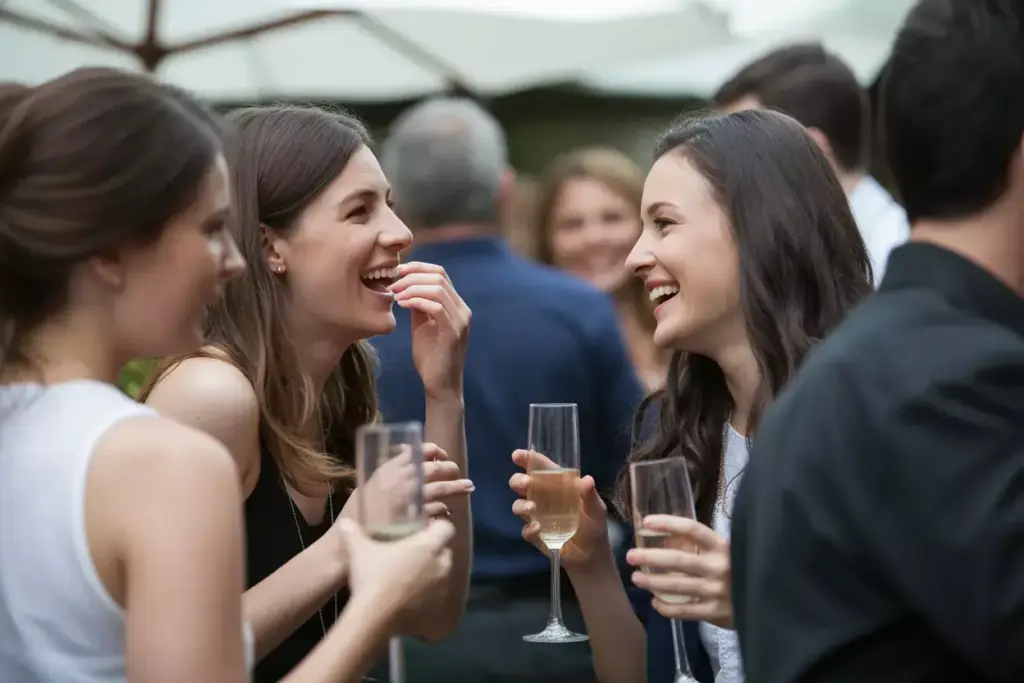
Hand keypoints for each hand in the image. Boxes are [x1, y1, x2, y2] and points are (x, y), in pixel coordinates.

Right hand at [337, 518, 453, 618]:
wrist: (374, 618)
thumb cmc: (371, 576)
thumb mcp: (359, 551)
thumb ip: (353, 533)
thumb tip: (345, 522)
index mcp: (428, 546)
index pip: (446, 528)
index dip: (437, 527)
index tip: (423, 530)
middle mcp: (441, 565)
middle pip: (444, 551)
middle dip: (433, 552)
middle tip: (412, 554)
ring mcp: (442, 589)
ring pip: (442, 575)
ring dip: (431, 573)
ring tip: (409, 577)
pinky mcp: (436, 608)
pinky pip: (436, 597)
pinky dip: (427, 595)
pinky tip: (409, 598)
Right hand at [340, 442, 472, 522]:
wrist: (347, 549)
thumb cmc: (354, 519)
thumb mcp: (364, 489)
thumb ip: (383, 475)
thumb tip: (401, 460)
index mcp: (385, 471)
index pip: (415, 451)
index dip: (432, 450)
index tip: (440, 455)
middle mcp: (400, 482)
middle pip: (433, 469)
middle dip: (448, 468)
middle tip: (456, 471)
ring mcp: (410, 502)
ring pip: (440, 489)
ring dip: (456, 487)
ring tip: (468, 487)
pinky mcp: (418, 523)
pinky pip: (437, 512)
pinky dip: (443, 510)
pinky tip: (446, 512)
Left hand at [390, 262, 470, 400]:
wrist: (440, 385)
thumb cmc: (430, 357)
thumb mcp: (422, 324)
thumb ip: (418, 304)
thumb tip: (405, 285)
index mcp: (456, 305)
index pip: (440, 273)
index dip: (418, 267)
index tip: (397, 271)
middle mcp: (462, 309)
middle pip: (439, 276)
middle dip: (411, 276)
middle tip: (392, 284)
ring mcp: (460, 320)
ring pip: (438, 288)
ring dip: (412, 287)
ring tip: (395, 295)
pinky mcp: (454, 332)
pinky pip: (436, 307)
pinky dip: (416, 301)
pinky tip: (402, 305)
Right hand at [509, 449, 612, 570]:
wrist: (591, 556)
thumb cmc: (593, 525)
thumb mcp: (596, 509)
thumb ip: (590, 495)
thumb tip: (586, 480)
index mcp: (557, 485)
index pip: (539, 468)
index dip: (527, 459)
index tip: (517, 455)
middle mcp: (542, 497)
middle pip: (522, 484)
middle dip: (518, 481)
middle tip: (525, 483)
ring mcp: (536, 516)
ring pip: (518, 505)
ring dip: (521, 505)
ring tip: (532, 509)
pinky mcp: (535, 534)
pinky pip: (525, 530)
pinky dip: (529, 529)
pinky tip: (537, 529)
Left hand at [626, 515, 733, 628]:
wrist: (769, 602)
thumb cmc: (742, 571)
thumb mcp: (729, 553)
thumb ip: (706, 546)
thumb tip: (669, 537)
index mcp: (723, 547)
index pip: (692, 530)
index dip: (668, 524)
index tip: (646, 522)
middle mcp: (719, 567)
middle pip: (678, 560)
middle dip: (650, 558)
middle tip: (630, 556)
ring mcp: (718, 591)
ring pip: (677, 586)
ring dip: (653, 583)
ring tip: (637, 579)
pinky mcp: (717, 613)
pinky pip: (685, 611)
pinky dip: (667, 608)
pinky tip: (655, 603)